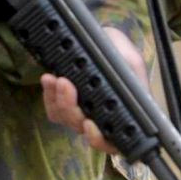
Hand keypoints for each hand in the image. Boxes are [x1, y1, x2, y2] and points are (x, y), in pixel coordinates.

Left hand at [42, 27, 145, 154]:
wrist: (100, 37)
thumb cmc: (119, 50)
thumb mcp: (131, 59)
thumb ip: (132, 74)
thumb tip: (129, 89)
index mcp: (125, 113)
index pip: (115, 142)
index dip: (101, 140)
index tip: (89, 123)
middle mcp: (103, 118)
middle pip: (84, 130)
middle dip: (72, 109)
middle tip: (66, 84)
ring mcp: (82, 111)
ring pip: (66, 119)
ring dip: (59, 101)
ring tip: (56, 78)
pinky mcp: (64, 102)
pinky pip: (53, 109)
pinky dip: (49, 96)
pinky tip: (48, 79)